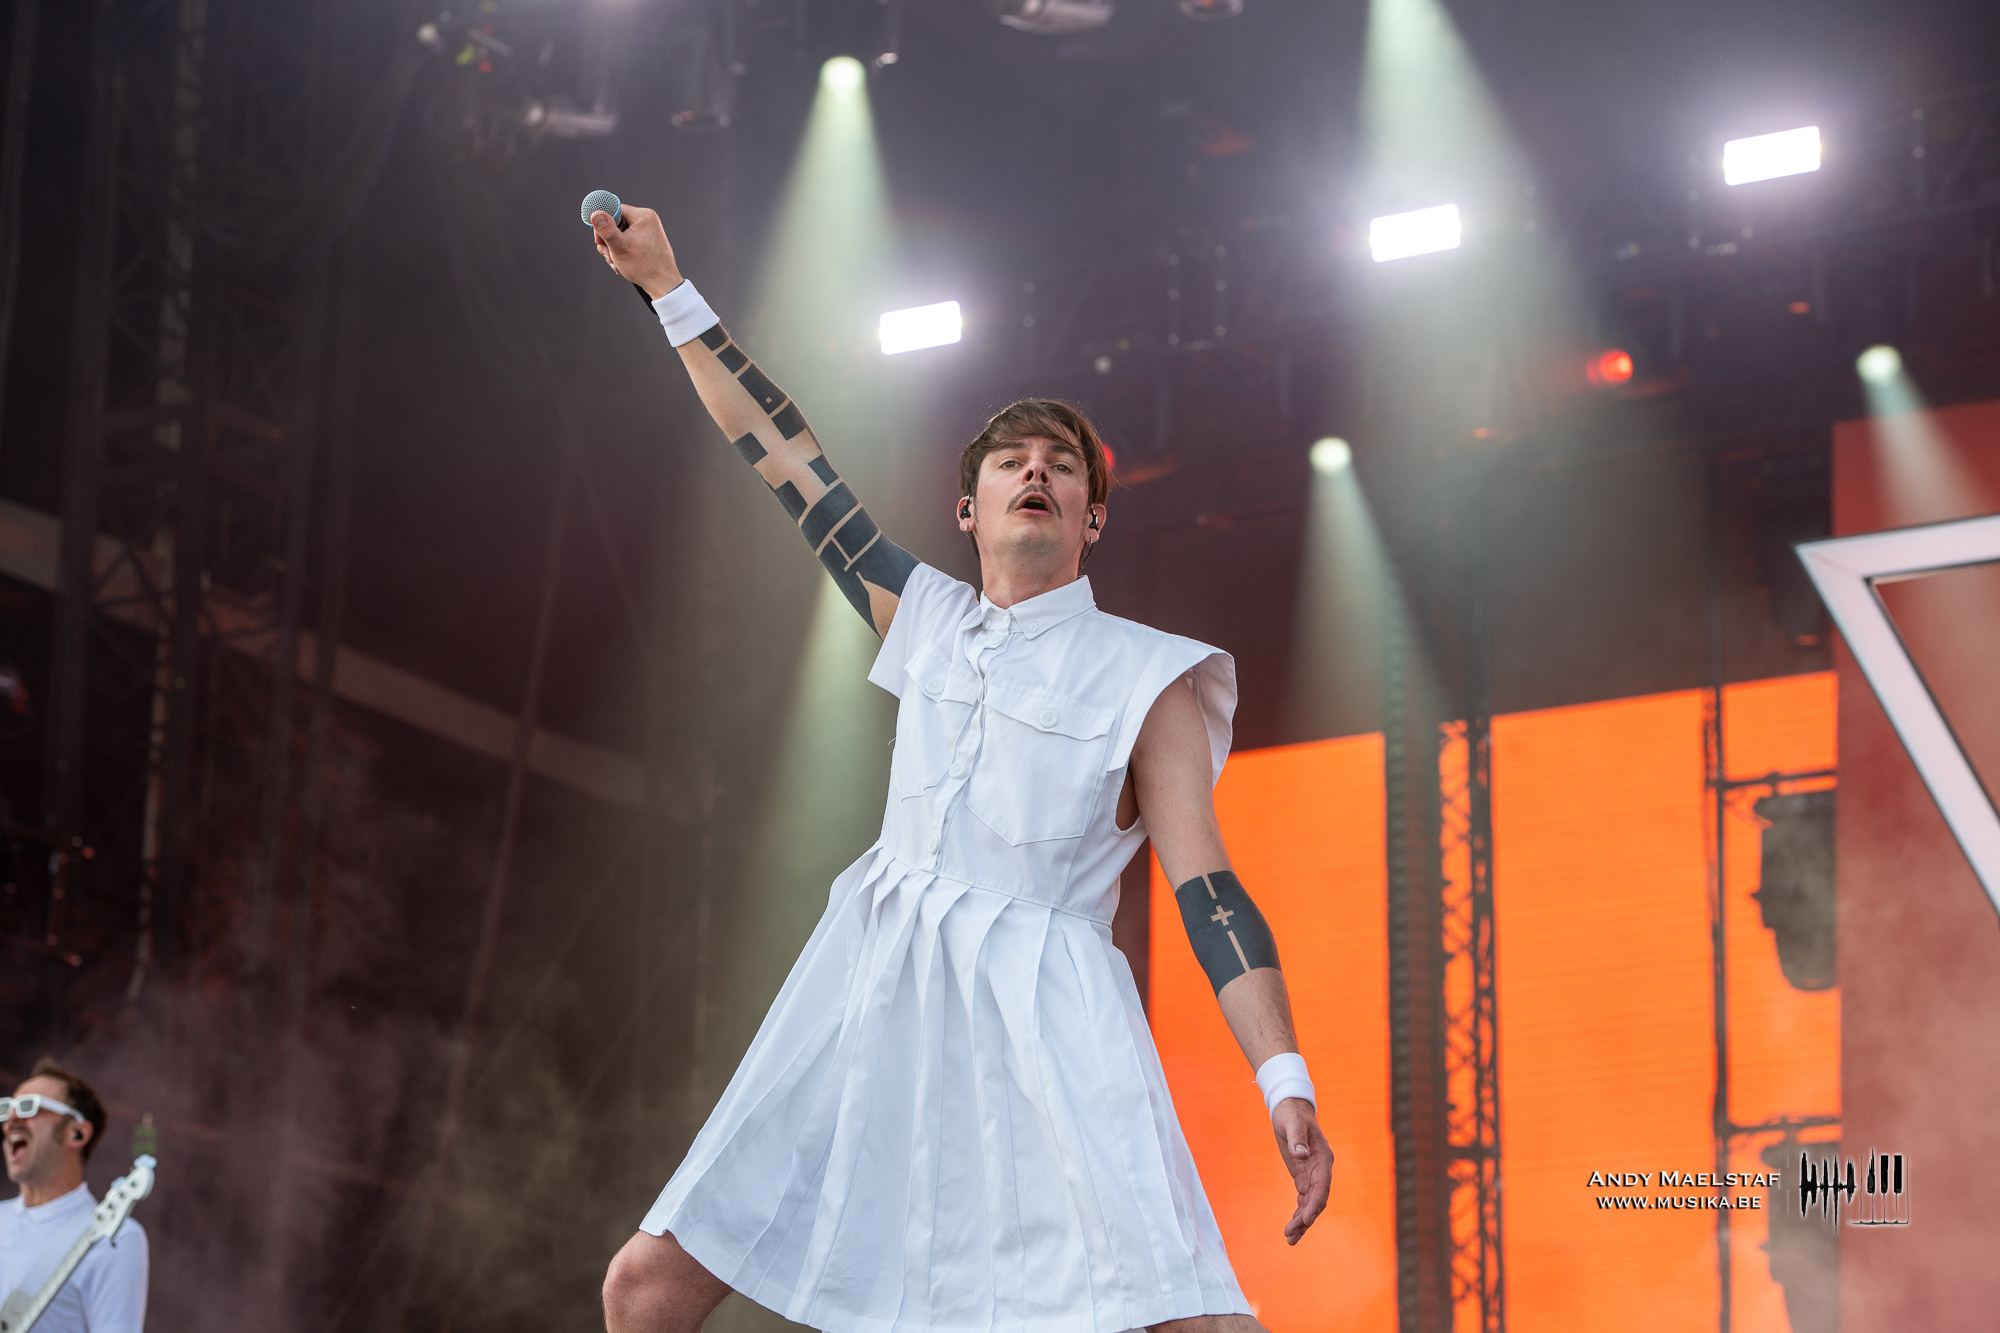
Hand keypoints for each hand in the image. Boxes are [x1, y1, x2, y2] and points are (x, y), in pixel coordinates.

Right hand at [591, 203, 682, 299]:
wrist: (663, 284)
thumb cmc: (645, 267)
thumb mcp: (620, 247)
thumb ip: (606, 229)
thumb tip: (595, 214)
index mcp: (643, 216)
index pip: (613, 210)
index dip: (603, 225)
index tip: (600, 239)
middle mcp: (647, 220)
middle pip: (615, 224)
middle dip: (608, 241)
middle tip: (608, 254)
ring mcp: (648, 230)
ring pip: (620, 234)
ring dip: (613, 249)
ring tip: (616, 262)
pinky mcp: (647, 240)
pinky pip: (628, 241)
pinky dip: (622, 252)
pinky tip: (622, 264)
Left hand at [1272, 1098, 1332, 1244]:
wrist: (1290, 1108)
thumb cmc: (1291, 1113)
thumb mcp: (1292, 1122)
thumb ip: (1297, 1138)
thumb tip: (1300, 1154)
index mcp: (1323, 1157)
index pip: (1322, 1185)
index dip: (1316, 1203)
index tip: (1307, 1219)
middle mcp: (1321, 1169)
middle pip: (1318, 1199)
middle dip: (1306, 1218)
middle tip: (1291, 1234)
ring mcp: (1313, 1175)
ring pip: (1311, 1204)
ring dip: (1302, 1222)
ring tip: (1290, 1240)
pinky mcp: (1303, 1178)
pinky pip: (1303, 1200)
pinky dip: (1298, 1215)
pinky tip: (1291, 1230)